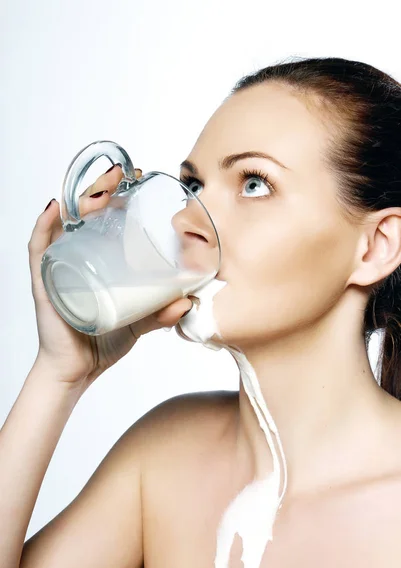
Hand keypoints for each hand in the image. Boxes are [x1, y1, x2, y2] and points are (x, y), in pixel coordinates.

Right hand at [28, 165, 192, 387]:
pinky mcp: (45, 282)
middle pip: (84, 215)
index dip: (119, 196)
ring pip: (65, 224)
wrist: (77, 371)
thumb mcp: (138, 323)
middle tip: (123, 175)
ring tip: (102, 186)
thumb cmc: (103, 342)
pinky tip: (55, 208)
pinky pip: (39, 249)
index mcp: (98, 263)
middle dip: (102, 189)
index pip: (105, 220)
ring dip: (80, 200)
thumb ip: (160, 313)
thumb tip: (187, 301)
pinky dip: (44, 227)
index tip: (139, 180)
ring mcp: (59, 268)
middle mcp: (76, 259)